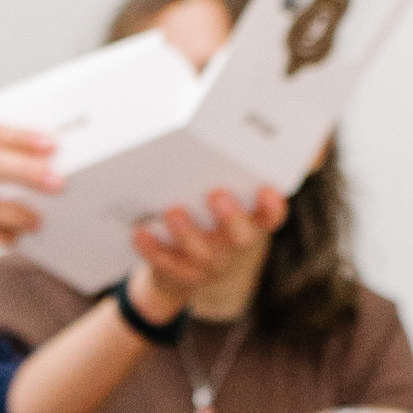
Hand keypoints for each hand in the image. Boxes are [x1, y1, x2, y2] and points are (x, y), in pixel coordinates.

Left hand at [125, 185, 285, 323]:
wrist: (186, 274)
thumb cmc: (211, 225)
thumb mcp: (227, 207)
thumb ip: (231, 178)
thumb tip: (224, 138)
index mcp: (251, 227)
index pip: (271, 218)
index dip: (272, 207)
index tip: (267, 190)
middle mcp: (233, 249)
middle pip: (241, 239)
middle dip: (230, 218)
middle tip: (217, 194)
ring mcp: (207, 266)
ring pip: (202, 254)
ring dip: (187, 233)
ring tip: (174, 211)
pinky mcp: (178, 274)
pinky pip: (165, 264)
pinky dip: (152, 249)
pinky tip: (140, 232)